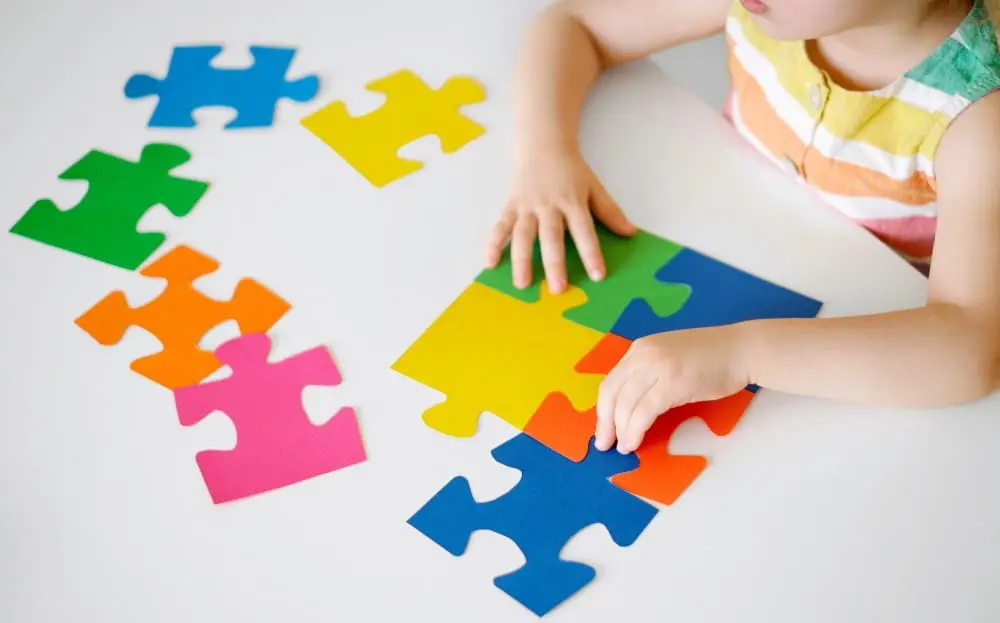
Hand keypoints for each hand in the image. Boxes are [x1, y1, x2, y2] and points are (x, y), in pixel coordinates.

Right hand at [484, 148, 635, 292]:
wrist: (542, 145)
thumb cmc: (571, 170)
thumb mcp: (594, 187)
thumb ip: (610, 211)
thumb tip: (630, 232)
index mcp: (573, 202)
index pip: (584, 231)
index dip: (591, 253)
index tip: (597, 275)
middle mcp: (549, 206)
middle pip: (551, 237)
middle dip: (554, 264)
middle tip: (557, 289)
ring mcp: (527, 206)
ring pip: (523, 235)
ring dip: (522, 260)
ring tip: (522, 284)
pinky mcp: (510, 206)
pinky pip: (500, 226)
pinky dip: (493, 244)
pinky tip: (489, 262)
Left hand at [594, 325, 750, 453]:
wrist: (740, 350)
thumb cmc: (710, 359)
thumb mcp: (669, 359)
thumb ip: (648, 375)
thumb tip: (629, 407)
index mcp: (640, 349)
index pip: (611, 381)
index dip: (603, 409)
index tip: (603, 429)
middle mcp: (643, 355)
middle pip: (612, 393)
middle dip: (605, 422)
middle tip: (604, 444)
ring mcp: (657, 367)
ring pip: (626, 404)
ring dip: (621, 430)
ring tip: (623, 447)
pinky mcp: (672, 383)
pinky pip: (644, 412)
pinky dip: (635, 430)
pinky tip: (635, 441)